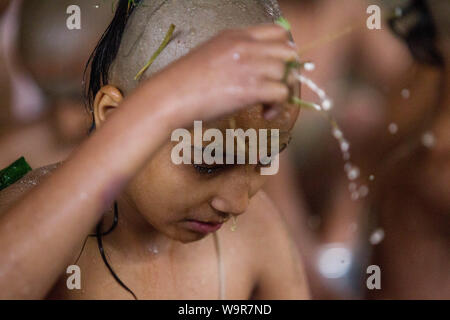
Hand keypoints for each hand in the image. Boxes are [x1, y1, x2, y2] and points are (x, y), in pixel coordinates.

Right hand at [155, 24, 298, 121]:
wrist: (169, 97)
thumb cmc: (183, 82)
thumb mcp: (211, 55)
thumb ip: (234, 55)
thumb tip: (253, 69)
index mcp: (236, 35)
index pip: (278, 31)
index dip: (283, 51)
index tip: (276, 68)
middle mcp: (246, 46)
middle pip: (288, 52)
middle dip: (287, 72)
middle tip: (275, 88)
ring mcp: (250, 66)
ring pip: (287, 74)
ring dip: (282, 92)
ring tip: (266, 106)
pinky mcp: (251, 88)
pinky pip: (282, 93)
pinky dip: (277, 107)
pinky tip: (264, 114)